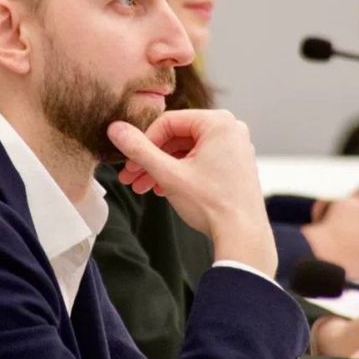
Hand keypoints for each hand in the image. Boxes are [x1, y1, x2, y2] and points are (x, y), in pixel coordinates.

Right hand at [107, 110, 276, 276]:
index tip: (129, 162)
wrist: (243, 237)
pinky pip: (200, 160)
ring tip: (142, 187)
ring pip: (187, 151)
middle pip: (177, 136)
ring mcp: (235, 147)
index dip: (144, 142)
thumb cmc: (212, 204)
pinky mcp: (234, 165)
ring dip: (162, 168)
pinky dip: (180, 173)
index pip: (168, 122)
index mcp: (218, 122)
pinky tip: (161, 189)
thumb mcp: (168, 174)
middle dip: (150, 159)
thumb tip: (115, 129)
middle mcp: (230, 129)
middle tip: (130, 176)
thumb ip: (139, 150)